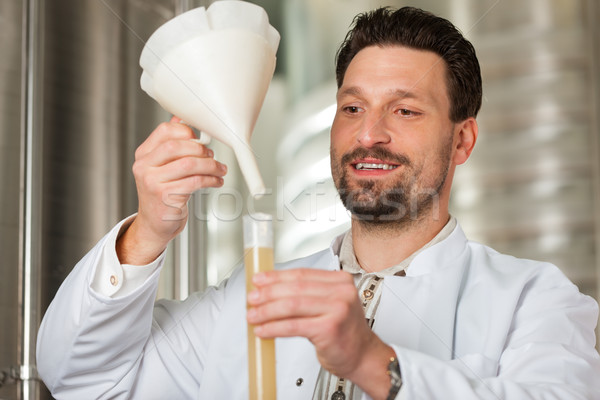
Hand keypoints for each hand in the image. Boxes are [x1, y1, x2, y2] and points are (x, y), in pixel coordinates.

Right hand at [117, 116, 226, 264]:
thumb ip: (171, 145)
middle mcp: (144, 167)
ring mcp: (153, 183)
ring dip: (211, 165)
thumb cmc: (163, 194)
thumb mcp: (162, 167)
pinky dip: (211, 179)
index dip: (187, 131)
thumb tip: (182, 119)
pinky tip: (216, 181)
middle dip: (201, 149)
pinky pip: (195, 182)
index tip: (200, 139)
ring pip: (189, 164)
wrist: (155, 225)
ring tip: (219, 169)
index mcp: (143, 155)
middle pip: (177, 146)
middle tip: (212, 156)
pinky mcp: (166, 198)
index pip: (164, 131)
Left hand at [246, 268, 394, 398]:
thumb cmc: (344, 331)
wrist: (363, 355)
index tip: (259, 280)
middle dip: (268, 293)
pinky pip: (294, 326)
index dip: (276, 276)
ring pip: (292, 305)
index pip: (302, 274)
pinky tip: (263, 330)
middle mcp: (341, 292)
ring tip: (253, 315)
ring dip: (267, 311)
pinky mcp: (329, 329)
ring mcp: (337, 310)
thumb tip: (271, 290)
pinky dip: (274, 328)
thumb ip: (307, 294)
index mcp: (340, 281)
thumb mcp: (330, 304)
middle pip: (296, 288)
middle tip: (252, 298)